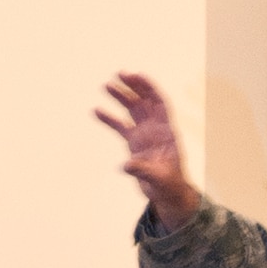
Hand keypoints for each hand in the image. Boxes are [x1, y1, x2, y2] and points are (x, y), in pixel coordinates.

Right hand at [94, 73, 199, 232]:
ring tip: (106, 85)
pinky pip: (121, 126)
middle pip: (145, 102)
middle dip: (134, 87)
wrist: (168, 194)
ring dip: (122, 97)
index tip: (137, 76)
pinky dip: (110, 118)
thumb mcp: (159, 179)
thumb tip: (125, 166)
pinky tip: (96, 110)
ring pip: (133, 111)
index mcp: (167, 132)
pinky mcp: (135, 144)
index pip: (160, 104)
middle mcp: (156, 129)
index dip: (150, 89)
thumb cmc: (170, 185)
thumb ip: (143, 171)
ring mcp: (146, 135)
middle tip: (119, 73)